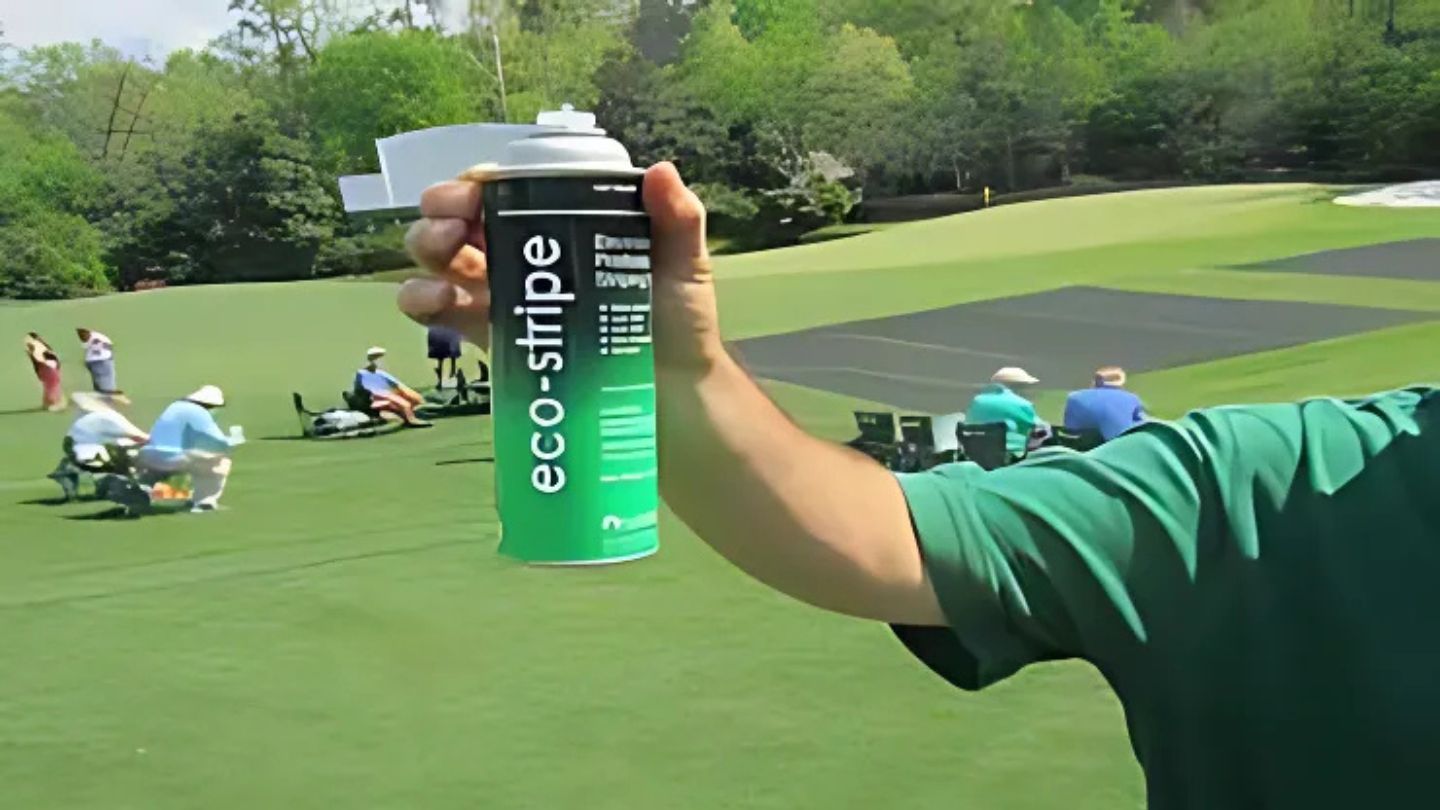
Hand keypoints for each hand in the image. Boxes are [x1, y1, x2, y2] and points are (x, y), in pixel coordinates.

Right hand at [398, 162, 722, 374]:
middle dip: (442, 211)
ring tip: (448, 262)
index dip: (477, 182)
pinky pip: (439, 313)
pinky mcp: (493, 339)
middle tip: (456, 227)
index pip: (504, 188)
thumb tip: (661, 172)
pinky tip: (441, 300)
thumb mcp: (683, 265)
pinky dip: (423, 299)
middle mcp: (524, 254)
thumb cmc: (677, 325)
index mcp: (561, 225)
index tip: (477, 189)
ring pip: (440, 259)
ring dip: (428, 249)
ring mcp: (504, 297)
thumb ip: (678, 220)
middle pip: (460, 218)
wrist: (674, 398)